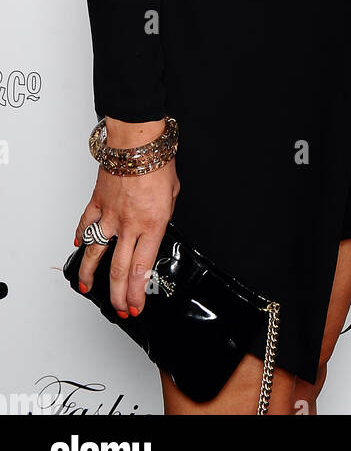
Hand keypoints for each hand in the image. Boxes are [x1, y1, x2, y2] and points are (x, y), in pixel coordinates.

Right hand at [74, 119, 179, 316]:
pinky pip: (85, 224)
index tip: (135, 306)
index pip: (141, 270)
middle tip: (118, 308)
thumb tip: (157, 224)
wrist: (138, 142)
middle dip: (117, 295)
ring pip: (95, 252)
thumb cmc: (158, 163)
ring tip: (85, 286)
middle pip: (118, 270)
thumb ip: (163, 215)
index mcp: (152, 225)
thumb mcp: (173, 194)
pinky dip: (80, 236)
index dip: (136, 293)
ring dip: (89, 273)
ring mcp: (110, 215)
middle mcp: (129, 225)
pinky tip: (77, 245)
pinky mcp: (97, 202)